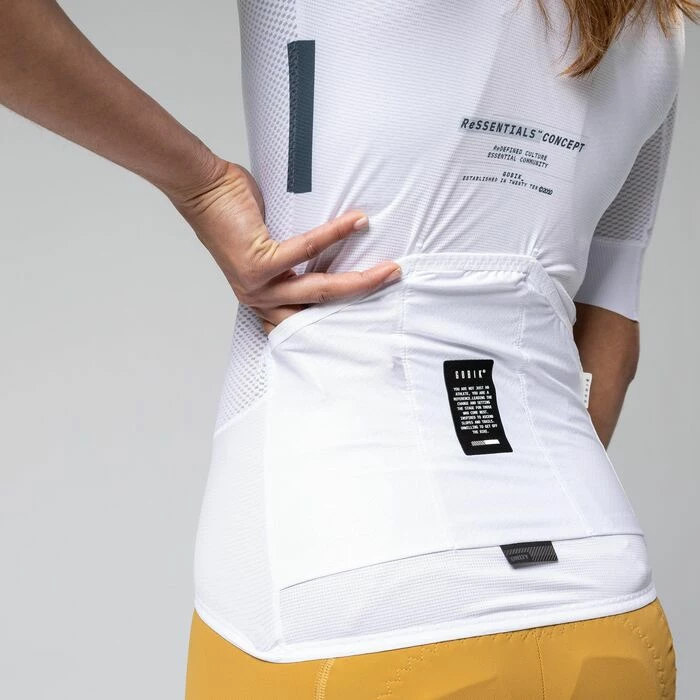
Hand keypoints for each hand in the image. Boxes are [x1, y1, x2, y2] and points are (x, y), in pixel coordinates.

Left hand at [167, 158, 401, 334]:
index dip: (342, 314)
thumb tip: (335, 252)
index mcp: (264, 298)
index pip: (308, 318)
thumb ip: (296, 260)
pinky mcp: (258, 263)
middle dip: (362, 296)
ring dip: (359, 279)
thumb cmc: (234, 213)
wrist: (201, 188)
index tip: (373, 302)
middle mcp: (260, 299)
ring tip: (388, 267)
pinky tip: (357, 223)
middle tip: (393, 280)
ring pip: (319, 289)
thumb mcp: (270, 248)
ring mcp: (257, 286)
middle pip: (321, 306)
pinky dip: (335, 236)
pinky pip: (306, 251)